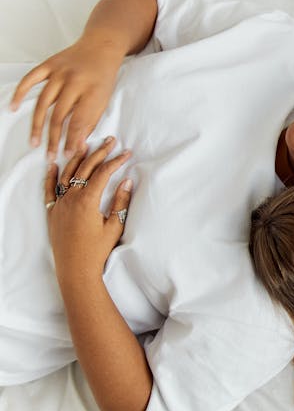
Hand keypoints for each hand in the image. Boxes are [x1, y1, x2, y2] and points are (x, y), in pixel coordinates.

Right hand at [11, 35, 124, 161]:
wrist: (101, 47)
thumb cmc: (103, 78)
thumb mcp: (104, 101)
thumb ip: (90, 122)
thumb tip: (77, 147)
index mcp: (93, 93)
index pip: (79, 122)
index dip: (71, 141)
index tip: (66, 155)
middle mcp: (75, 82)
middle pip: (59, 116)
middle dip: (54, 139)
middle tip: (49, 156)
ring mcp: (60, 72)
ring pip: (43, 102)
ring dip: (37, 124)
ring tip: (34, 142)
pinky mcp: (49, 64)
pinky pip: (30, 79)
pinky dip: (20, 93)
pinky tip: (13, 107)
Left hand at [45, 137, 131, 276]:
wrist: (75, 269)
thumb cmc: (97, 250)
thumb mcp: (114, 226)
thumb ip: (120, 202)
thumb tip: (127, 182)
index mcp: (87, 201)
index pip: (102, 173)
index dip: (115, 161)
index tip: (126, 153)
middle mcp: (71, 198)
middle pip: (85, 168)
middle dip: (99, 153)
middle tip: (110, 141)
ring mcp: (60, 204)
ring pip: (67, 174)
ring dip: (77, 157)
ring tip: (86, 144)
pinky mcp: (53, 211)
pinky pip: (50, 188)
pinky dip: (52, 175)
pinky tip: (54, 164)